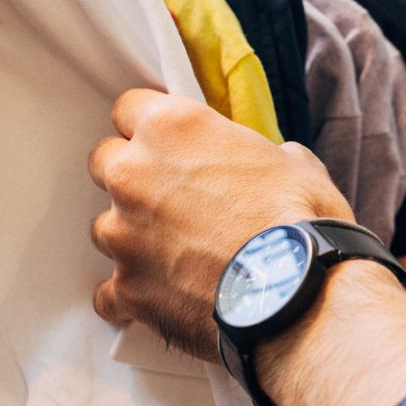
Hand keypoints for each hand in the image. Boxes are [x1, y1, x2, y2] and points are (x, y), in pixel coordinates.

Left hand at [87, 89, 352, 359]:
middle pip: (104, 163)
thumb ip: (263, 155)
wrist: (297, 296)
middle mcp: (135, 175)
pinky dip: (132, 295)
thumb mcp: (297, 164)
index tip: (168, 145)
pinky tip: (164, 296)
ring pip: (105, 228)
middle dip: (132, 178)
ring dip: (133, 238)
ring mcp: (124, 235)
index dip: (151, 128)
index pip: (128, 108)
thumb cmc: (301, 225)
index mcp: (173, 129)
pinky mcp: (126, 288)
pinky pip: (109, 293)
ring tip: (179, 256)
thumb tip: (272, 162)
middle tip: (172, 198)